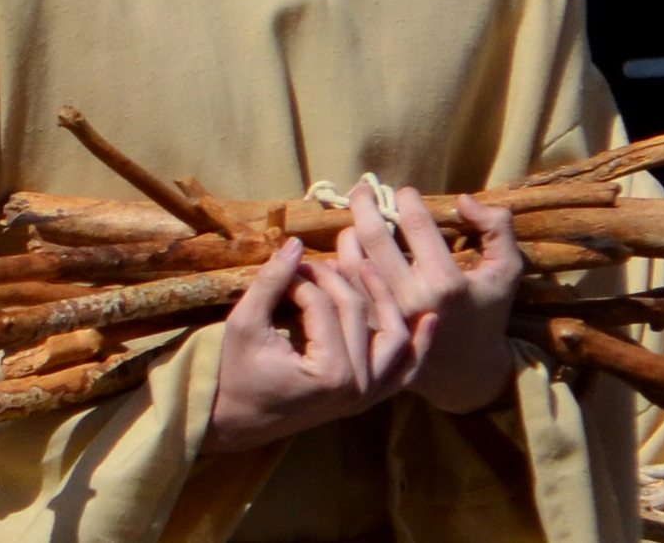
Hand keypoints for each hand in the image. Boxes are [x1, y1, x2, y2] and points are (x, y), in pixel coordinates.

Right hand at [202, 237, 413, 452]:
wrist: (234, 421)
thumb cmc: (235, 373)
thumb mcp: (245, 324)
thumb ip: (271, 282)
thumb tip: (294, 243)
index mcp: (328, 373)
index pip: (324, 304)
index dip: (303, 277)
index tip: (288, 265)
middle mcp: (356, 388)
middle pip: (358, 311)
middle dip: (335, 277)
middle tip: (313, 261)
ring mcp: (366, 395)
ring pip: (395, 338)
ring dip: (385, 298)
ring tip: (366, 266)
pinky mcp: (368, 397)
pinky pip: (404, 371)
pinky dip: (419, 345)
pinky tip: (429, 317)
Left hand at [338, 184, 521, 414]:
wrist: (467, 374)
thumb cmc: (488, 313)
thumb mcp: (507, 270)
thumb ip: (497, 227)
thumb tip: (462, 199)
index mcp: (446, 282)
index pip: (415, 222)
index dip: (406, 197)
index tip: (405, 191)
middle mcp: (412, 299)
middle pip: (374, 236)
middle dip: (365, 203)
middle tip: (363, 189)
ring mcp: (386, 316)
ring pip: (351, 260)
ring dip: (349, 231)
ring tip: (355, 219)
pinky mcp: (368, 331)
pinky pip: (344, 288)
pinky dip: (339, 263)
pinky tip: (346, 248)